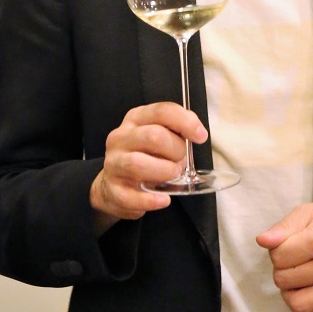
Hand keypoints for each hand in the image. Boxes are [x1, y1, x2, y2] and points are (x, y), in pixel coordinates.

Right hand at [90, 102, 207, 232]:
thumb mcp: (161, 138)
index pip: (162, 111)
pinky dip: (150, 200)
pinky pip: (130, 196)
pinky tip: (163, 200)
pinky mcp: (111, 189)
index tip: (201, 136)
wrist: (114, 186)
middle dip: (176, 150)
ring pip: (137, 164)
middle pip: (152, 136)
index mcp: (136, 119)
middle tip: (181, 162)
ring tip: (173, 176)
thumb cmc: (146, 157)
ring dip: (163, 172)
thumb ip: (178, 131)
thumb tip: (197, 133)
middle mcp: (120, 137)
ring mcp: (113, 163)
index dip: (185, 122)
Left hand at [256, 200, 312, 311]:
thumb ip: (285, 226)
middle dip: (282, 270)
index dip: (277, 250)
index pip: (279, 257)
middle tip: (294, 261)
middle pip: (284, 281)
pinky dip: (310, 307)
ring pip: (297, 305)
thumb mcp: (312, 211)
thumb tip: (262, 241)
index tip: (288, 245)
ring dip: (291, 293)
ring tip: (299, 279)